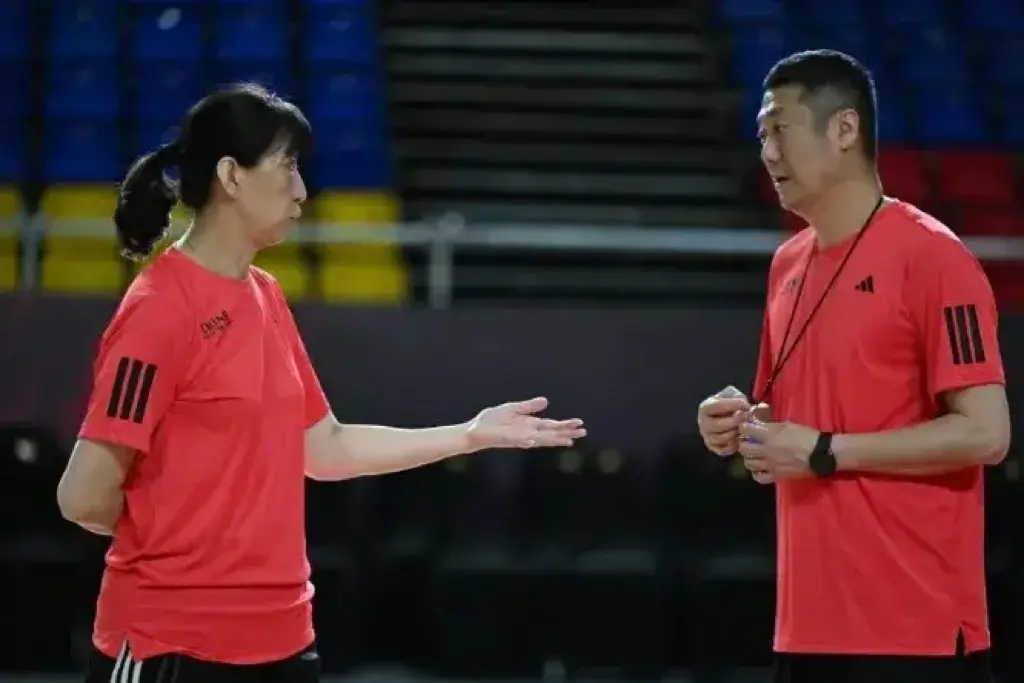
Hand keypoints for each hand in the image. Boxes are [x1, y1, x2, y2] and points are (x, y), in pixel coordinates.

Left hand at [467, 397, 585, 451]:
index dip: (565, 425)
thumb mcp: (513, 408)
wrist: (475, 430)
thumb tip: (546, 401)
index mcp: (529, 424)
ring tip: (571, 440)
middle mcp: (528, 432)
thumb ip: (529, 406)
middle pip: (551, 433)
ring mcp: (521, 438)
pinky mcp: (511, 440)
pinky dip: (536, 440)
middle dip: (567, 433)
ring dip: (556, 439)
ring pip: (543, 439)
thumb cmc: (492, 421)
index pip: (551, 425)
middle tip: (584, 432)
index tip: (579, 423)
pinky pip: (526, 440)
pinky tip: (545, 439)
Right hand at [697, 386, 751, 455]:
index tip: (746, 405)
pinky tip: (740, 437)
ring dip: (736, 433)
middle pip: (717, 425)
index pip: (717, 406)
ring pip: (721, 438)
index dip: (734, 405)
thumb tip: (746, 408)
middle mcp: (703, 423)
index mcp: (705, 407)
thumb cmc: (730, 404)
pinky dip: (734, 445)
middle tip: (747, 417)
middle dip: (736, 421)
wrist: (728, 416)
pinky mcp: (714, 447)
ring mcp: (707, 436)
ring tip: (744, 427)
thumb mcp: (732, 394)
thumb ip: (738, 398)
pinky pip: (724, 450)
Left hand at [737, 420, 817, 479]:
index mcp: (769, 435)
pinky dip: (756, 473)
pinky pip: (759, 477)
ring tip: (754, 455)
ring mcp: (770, 465)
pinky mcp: (776, 476)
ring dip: (748, 458)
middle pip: (743, 448)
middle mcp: (766, 451)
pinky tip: (759, 468)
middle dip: (743, 443)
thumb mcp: (787, 425)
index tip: (745, 427)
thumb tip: (759, 425)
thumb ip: (771, 426)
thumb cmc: (806, 436)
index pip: (745, 430)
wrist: (820, 454)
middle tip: (748, 442)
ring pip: (748, 463)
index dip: (743, 427)